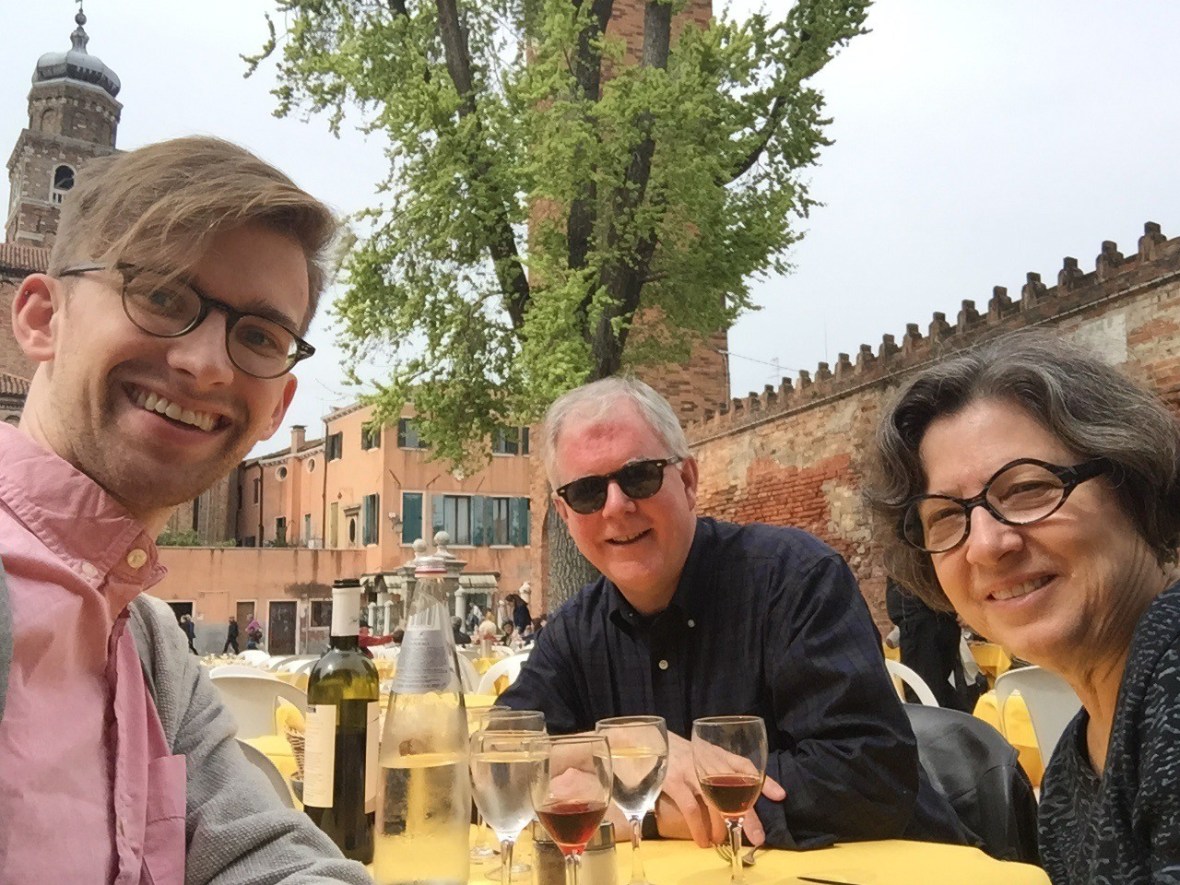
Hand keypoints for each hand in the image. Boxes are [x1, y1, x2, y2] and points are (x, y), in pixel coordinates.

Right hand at [653, 733, 784, 847]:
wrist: (646, 741)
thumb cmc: (675, 751)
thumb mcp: (700, 753)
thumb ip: (717, 766)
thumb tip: (738, 790)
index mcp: (716, 754)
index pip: (745, 765)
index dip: (764, 780)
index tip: (780, 795)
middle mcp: (708, 762)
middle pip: (735, 790)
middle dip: (748, 816)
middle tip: (757, 837)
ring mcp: (692, 772)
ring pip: (716, 803)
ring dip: (723, 827)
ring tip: (723, 841)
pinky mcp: (675, 782)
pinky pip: (692, 810)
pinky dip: (699, 829)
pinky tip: (702, 840)